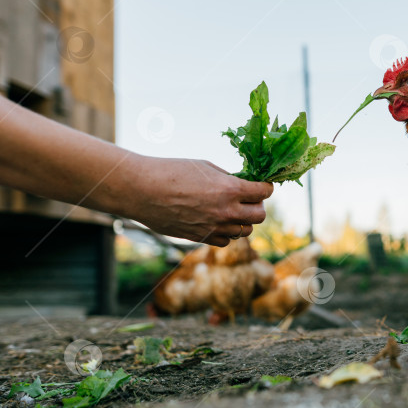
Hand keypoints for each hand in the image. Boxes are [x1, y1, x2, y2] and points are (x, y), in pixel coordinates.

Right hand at [121, 157, 272, 245]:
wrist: (141, 190)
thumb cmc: (171, 171)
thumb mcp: (206, 167)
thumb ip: (228, 179)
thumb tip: (245, 184)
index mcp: (230, 189)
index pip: (263, 192)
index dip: (266, 187)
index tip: (263, 185)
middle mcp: (226, 212)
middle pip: (260, 216)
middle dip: (258, 206)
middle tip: (250, 199)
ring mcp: (214, 228)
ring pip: (244, 231)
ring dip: (243, 220)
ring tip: (233, 210)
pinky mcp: (201, 238)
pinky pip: (226, 240)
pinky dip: (227, 232)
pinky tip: (218, 221)